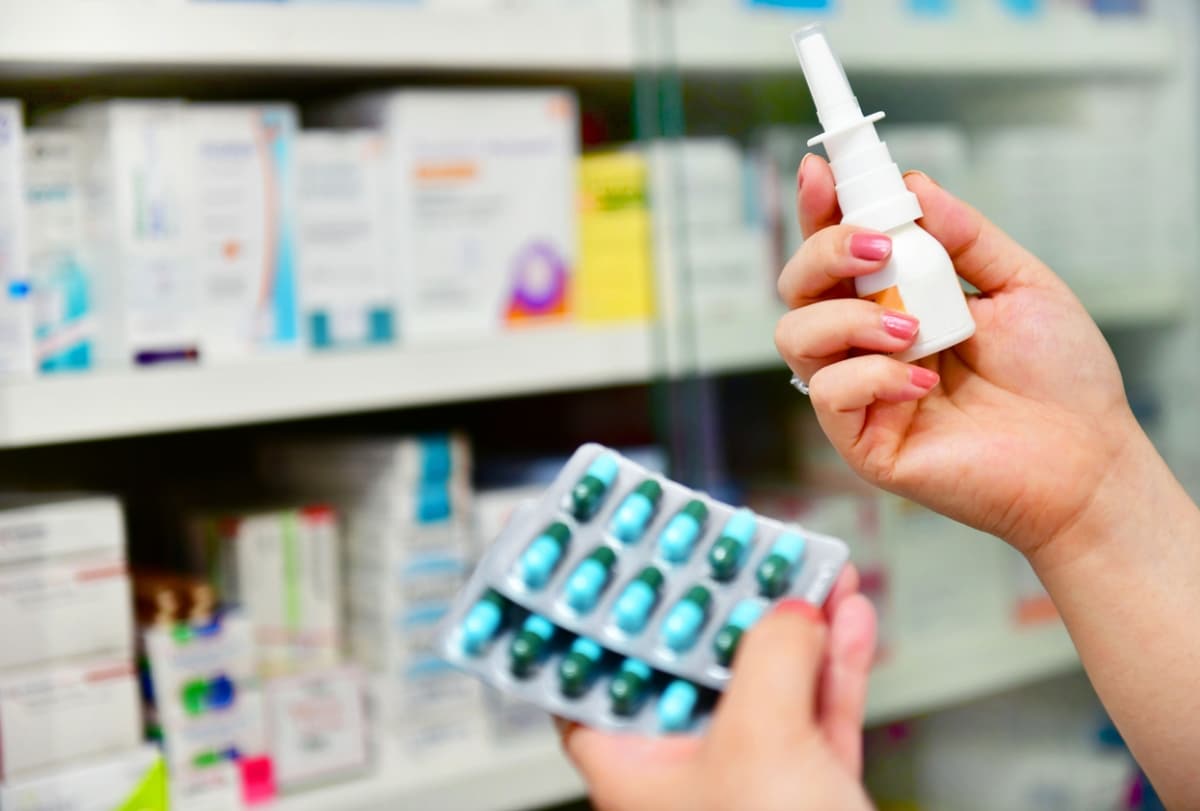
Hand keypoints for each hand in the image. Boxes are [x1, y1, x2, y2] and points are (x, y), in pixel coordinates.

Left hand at [560, 567, 876, 810]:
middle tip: (729, 545)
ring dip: (792, 619)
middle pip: (686, 662)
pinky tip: (849, 615)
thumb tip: (789, 610)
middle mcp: (682, 769)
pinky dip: (835, 663)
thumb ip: (771, 658)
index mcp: (631, 765)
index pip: (584, 674)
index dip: (586, 614)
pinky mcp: (808, 789)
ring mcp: (749, 778)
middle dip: (718, 601)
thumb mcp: (761, 743)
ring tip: (808, 564)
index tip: (599, 559)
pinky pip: (817, 711)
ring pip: (763, 679)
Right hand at [775, 155, 1141, 561]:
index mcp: (899, 303)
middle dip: (824, 251)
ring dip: (846, 318)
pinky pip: (828, 394)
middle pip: (797, 286)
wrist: (1088, 459)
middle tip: (880, 249)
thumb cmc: (1061, 380)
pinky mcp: (862, 442)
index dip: (820, 209)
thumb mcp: (1021, 284)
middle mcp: (868, 345)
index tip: (824, 171)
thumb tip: (913, 186)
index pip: (838, 252)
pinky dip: (870, 377)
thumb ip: (964, 236)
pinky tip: (922, 384)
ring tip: (913, 329)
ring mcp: (861, 394)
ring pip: (794, 337)